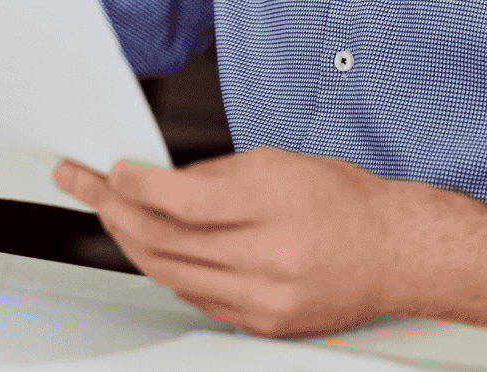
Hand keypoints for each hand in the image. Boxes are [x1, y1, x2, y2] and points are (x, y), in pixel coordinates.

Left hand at [53, 147, 455, 337]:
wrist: (397, 254)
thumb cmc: (346, 203)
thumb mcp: (280, 163)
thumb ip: (215, 175)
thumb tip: (158, 182)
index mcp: (274, 203)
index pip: (180, 198)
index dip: (132, 185)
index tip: (109, 171)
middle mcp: (269, 256)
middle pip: (165, 240)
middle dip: (115, 211)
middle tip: (89, 188)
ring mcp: (265, 297)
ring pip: (171, 273)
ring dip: (132, 242)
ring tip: (112, 215)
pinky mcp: (264, 323)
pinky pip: (195, 297)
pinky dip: (169, 271)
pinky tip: (156, 250)